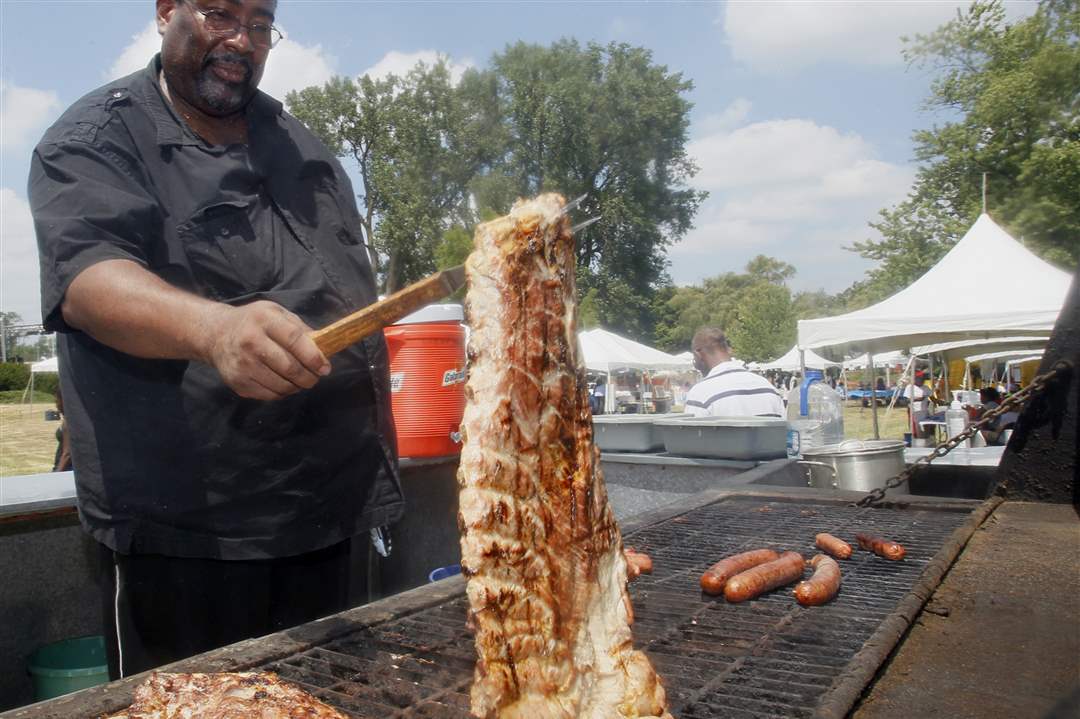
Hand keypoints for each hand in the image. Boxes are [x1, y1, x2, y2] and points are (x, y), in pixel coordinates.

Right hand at [203, 301, 330, 399]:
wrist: (217, 334)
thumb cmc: (254, 322)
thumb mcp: (276, 314)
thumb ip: (300, 328)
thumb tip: (324, 349)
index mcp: (264, 320)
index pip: (294, 340)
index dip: (313, 356)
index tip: (325, 367)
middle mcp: (250, 341)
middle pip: (289, 367)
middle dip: (309, 377)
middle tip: (316, 377)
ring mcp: (242, 364)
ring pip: (281, 385)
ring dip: (297, 386)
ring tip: (301, 380)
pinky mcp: (238, 382)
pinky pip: (270, 395)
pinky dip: (283, 392)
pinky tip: (284, 383)